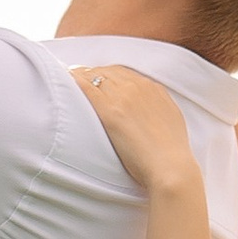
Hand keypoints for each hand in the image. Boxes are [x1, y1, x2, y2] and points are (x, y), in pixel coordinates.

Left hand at [73, 64, 198, 194]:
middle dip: (94, 74)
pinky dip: (75, 81)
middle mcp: (138, 87)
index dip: (109, 76)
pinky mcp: (109, 111)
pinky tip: (66, 80)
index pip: (125, 73)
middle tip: (79, 77)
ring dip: (82, 75)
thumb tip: (148, 110)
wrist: (170, 166)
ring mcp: (123, 97)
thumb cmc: (171, 153)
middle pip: (109, 72)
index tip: (99, 80)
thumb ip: (157, 109)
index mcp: (154, 89)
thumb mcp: (170, 120)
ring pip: (96, 76)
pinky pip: (86, 87)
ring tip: (69, 78)